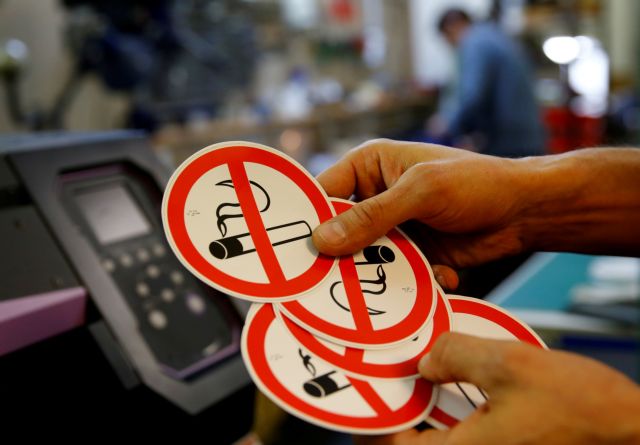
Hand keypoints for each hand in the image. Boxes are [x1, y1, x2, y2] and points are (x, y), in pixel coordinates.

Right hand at [312, 139, 528, 272]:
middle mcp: (374, 198)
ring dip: (378, 273)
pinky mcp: (411, 255)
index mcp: (369, 167)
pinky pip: (393, 274)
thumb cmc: (475, 183)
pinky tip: (440, 275)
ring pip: (365, 258)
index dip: (309, 221)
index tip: (296, 252)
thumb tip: (323, 240)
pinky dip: (409, 282)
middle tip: (333, 281)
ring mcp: (393, 229)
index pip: (324, 194)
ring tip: (390, 284)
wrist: (525, 211)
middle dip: (342, 255)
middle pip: (340, 232)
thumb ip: (372, 216)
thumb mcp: (421, 192)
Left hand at [355, 333, 639, 444]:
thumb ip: (458, 356)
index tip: (361, 390)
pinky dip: (454, 403)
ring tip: (422, 367)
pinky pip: (464, 428)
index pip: (394, 444)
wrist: (631, 428)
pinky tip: (459, 375)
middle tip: (391, 371)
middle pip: (416, 437)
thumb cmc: (584, 410)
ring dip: (428, 401)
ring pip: (440, 430)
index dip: (373, 417)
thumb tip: (428, 360)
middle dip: (401, 403)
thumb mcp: (511, 366)